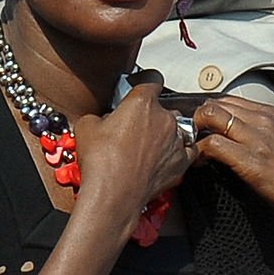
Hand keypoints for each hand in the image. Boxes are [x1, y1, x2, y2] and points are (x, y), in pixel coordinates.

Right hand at [74, 72, 196, 232]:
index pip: (152, 79)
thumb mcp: (86, 127)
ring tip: (145, 147)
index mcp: (142, 103)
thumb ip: (99, 116)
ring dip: (163, 134)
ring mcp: (176, 140)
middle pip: (163, 107)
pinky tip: (163, 157)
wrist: (114, 195)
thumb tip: (102, 121)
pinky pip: (186, 150)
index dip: (146, 81)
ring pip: (175, 128)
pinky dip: (177, 151)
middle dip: (150, 115)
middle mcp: (164, 118)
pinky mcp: (181, 162)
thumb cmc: (102, 163)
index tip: (143, 84)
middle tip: (132, 128)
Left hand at [193, 97, 273, 232]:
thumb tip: (234, 135)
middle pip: (215, 103)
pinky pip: (212, 145)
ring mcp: (257, 138)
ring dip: (194, 131)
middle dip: (197, 118)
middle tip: (190, 137)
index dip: (209, 111)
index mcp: (271, 113)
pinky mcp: (250, 160)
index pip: (228, 99)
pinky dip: (199, 152)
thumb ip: (260, 132)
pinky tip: (199, 163)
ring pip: (210, 116)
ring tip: (192, 149)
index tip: (200, 125)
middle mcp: (263, 120)